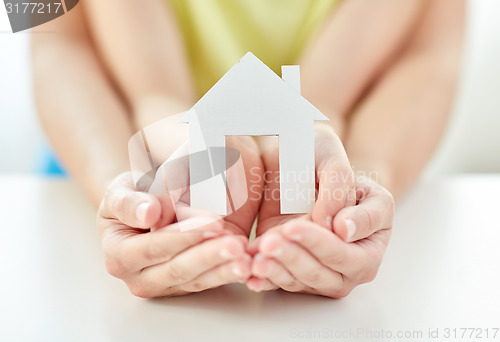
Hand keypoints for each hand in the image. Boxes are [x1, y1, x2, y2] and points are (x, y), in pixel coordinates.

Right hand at [97, 137, 263, 296]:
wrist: (144, 208)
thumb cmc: (131, 197)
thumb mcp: (122, 190)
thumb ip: (130, 202)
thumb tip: (149, 214)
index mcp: (117, 255)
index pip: (153, 247)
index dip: (183, 236)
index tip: (213, 223)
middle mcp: (137, 277)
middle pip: (177, 270)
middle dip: (208, 256)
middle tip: (236, 245)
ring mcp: (162, 285)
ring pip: (196, 281)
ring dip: (223, 270)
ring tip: (246, 259)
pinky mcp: (184, 285)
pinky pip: (208, 282)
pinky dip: (228, 274)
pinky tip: (246, 266)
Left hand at [247, 125, 393, 296]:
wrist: (293, 165)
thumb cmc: (320, 157)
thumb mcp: (332, 156)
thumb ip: (340, 185)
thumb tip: (341, 229)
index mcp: (375, 232)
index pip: (350, 250)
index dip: (322, 242)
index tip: (297, 226)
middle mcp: (355, 259)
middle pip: (327, 272)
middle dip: (296, 257)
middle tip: (271, 241)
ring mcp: (326, 269)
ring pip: (304, 281)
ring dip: (279, 271)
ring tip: (258, 258)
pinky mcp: (297, 270)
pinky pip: (283, 282)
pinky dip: (266, 280)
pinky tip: (252, 276)